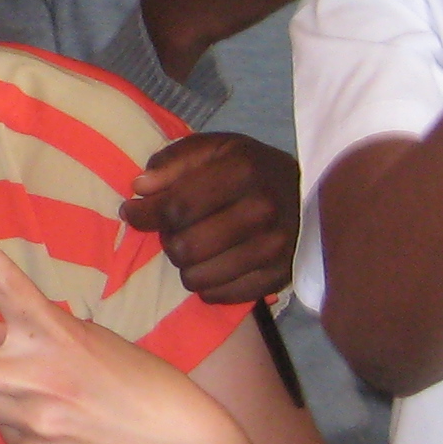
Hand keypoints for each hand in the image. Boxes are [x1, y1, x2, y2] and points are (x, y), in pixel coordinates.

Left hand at [0, 215, 242, 443]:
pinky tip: (69, 429)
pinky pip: (8, 435)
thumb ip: (30, 334)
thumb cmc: (141, 385)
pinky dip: (24, 427)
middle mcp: (38, 377)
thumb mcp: (90, 344)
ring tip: (49, 396)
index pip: (12, 288)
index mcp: (58, 335)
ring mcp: (33, 423)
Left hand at [121, 133, 299, 305]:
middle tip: (172, 228)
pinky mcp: (279, 276)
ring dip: (184, 264)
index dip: (144, 214)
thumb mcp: (214, 148)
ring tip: (193, 244)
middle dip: (167, 239)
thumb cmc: (250, 168)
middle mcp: (262, 210)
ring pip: (197, 277)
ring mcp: (274, 248)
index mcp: (243, 171)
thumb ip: (174, 161)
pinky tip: (212, 263)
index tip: (130, 211)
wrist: (312, 194)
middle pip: (184, 247)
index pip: (177, 206)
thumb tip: (140, 188)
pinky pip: (220, 295)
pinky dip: (207, 284)